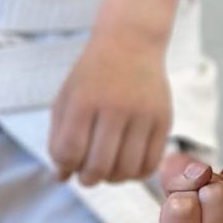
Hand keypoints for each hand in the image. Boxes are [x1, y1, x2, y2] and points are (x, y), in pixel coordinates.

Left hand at [49, 29, 171, 185]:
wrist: (131, 43)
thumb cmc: (92, 75)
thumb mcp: (67, 98)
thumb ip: (58, 137)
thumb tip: (62, 178)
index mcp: (84, 100)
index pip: (70, 151)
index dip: (66, 166)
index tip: (69, 163)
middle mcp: (115, 106)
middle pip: (99, 166)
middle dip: (88, 179)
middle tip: (87, 176)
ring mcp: (143, 113)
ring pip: (127, 169)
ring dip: (113, 179)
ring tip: (108, 171)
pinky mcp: (164, 119)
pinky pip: (151, 163)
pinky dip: (137, 173)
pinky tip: (128, 165)